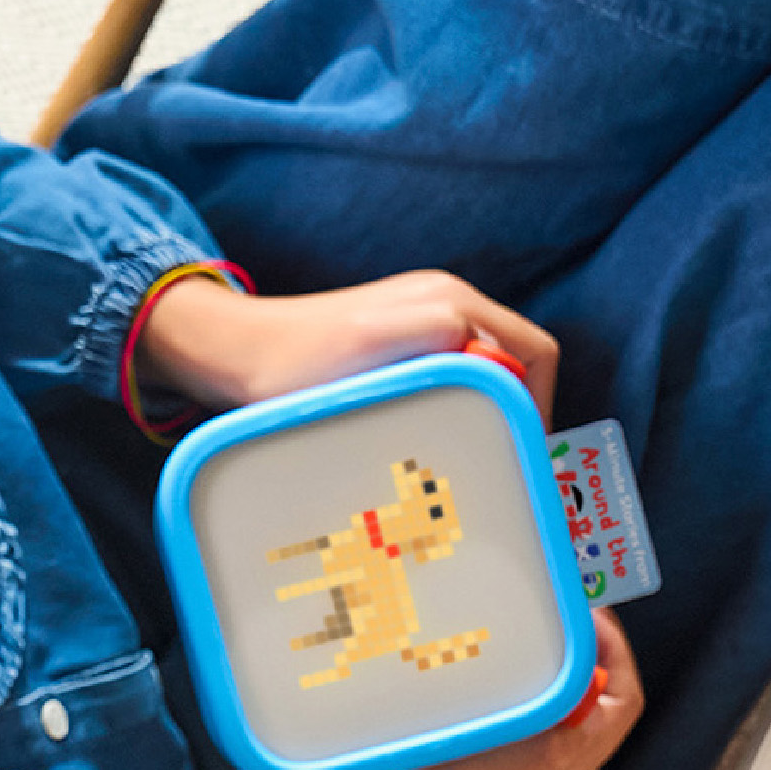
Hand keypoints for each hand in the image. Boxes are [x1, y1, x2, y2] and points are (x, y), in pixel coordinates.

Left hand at [140, 267, 559, 420]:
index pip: (535, 353)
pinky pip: (449, 380)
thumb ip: (439, 343)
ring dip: (480, 417)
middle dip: (514, 414)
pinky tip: (427, 444)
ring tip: (462, 462)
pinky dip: (452, 413)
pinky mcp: (395, 347)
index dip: (539, 406)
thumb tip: (500, 361)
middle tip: (493, 467)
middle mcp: (442, 305)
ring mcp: (418, 325)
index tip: (518, 455)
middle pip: (515, 365)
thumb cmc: (291, 361)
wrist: (231, 354)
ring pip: (482, 377)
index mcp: (449, 302)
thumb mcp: (372, 351)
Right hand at [258, 613, 644, 769]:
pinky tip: (479, 656)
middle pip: (596, 697)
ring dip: (547, 657)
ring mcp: (520, 767)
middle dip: (581, 645)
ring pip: (559, 699)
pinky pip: (521, 708)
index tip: (581, 610)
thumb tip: (590, 698)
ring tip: (515, 619)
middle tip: (545, 602)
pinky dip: (515, 675)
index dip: (614, 652)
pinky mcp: (488, 759)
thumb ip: (537, 746)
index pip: (622, 706)